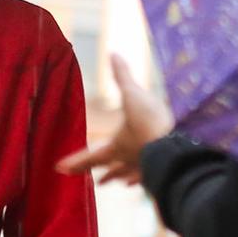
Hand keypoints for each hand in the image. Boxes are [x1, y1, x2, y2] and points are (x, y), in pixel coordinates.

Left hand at [56, 53, 172, 184]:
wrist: (177, 147)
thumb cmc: (150, 123)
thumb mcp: (134, 95)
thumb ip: (123, 76)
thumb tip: (113, 54)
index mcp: (117, 146)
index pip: (91, 157)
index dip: (75, 162)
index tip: (60, 168)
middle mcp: (127, 160)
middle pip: (111, 169)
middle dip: (103, 174)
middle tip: (97, 182)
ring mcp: (145, 168)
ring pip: (130, 175)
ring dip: (122, 177)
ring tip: (119, 182)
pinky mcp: (161, 170)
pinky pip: (149, 176)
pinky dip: (143, 178)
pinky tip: (142, 180)